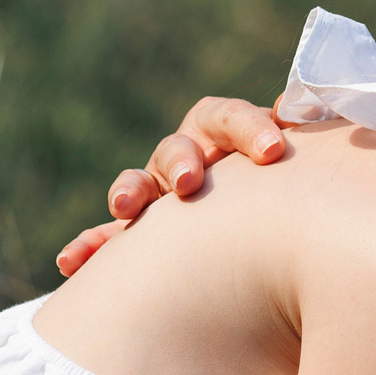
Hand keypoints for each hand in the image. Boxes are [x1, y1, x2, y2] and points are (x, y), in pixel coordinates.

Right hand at [55, 96, 293, 274]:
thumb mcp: (301, 167)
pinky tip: (71, 262)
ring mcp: (159, 191)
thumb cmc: (292, 193)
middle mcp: (189, 156)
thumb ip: (304, 142)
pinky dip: (90, 247)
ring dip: (129, 191)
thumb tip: (298, 111)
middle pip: (177, 146)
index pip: (229, 117)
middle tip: (191, 181)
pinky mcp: (139, 230)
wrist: (268, 234)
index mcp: (226, 135)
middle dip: (181, 160)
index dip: (249, 128)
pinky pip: (109, 237)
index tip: (272, 150)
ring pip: (138, 183)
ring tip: (125, 207)